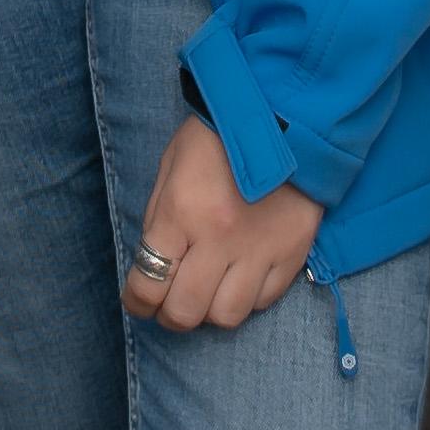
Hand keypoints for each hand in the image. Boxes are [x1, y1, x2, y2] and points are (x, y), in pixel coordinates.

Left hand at [125, 113, 320, 331]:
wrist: (283, 113)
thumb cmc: (216, 137)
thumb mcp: (170, 168)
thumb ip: (159, 220)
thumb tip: (153, 265)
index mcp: (181, 213)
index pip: (148, 284)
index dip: (137, 303)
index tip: (139, 302)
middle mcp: (219, 238)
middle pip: (186, 312)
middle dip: (170, 316)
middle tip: (170, 305)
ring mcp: (259, 249)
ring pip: (227, 316)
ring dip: (210, 311)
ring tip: (209, 292)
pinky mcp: (292, 252)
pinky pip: (264, 301)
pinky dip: (247, 298)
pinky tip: (241, 277)